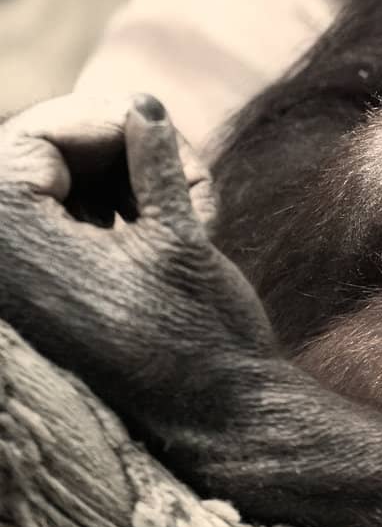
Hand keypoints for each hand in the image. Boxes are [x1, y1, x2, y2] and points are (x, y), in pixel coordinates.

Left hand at [0, 93, 275, 442]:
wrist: (215, 423)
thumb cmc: (202, 335)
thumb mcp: (181, 237)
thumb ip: (153, 161)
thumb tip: (142, 104)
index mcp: (13, 240)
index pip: (37, 135)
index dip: (110, 123)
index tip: (172, 144)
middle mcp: (3, 264)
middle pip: (41, 156)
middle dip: (117, 151)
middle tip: (186, 178)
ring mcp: (18, 285)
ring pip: (55, 185)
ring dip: (119, 180)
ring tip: (184, 206)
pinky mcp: (42, 299)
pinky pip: (62, 222)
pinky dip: (109, 210)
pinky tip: (158, 226)